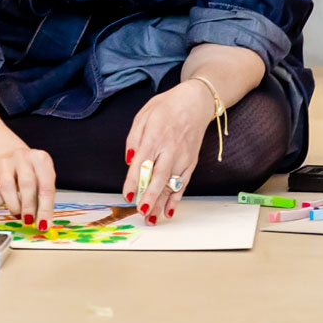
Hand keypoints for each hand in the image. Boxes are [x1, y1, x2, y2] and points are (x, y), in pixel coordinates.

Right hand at [0, 146, 56, 230]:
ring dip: (13, 205)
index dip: (45, 208)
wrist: (6, 155)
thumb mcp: (42, 178)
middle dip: (28, 207)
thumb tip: (42, 222)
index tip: (43, 225)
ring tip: (17, 212)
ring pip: (7, 187)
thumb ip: (44, 198)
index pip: (46, 186)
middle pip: (27, 184)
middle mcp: (22, 157)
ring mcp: (5, 163)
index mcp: (40, 159)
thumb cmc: (29, 172)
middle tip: (28, 221)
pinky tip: (4, 201)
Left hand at [122, 83, 216, 224]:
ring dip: (161, 203)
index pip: (142, 163)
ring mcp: (183, 157)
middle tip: (141, 212)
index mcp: (155, 136)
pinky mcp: (192, 162)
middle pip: (159, 177)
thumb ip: (134, 139)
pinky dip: (176, 199)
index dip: (134, 181)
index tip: (127, 195)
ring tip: (151, 219)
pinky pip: (183, 184)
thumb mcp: (142, 116)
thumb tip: (129, 161)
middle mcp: (170, 149)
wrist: (195, 103)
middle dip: (150, 196)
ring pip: (171, 184)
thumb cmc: (165, 108)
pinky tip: (169, 211)